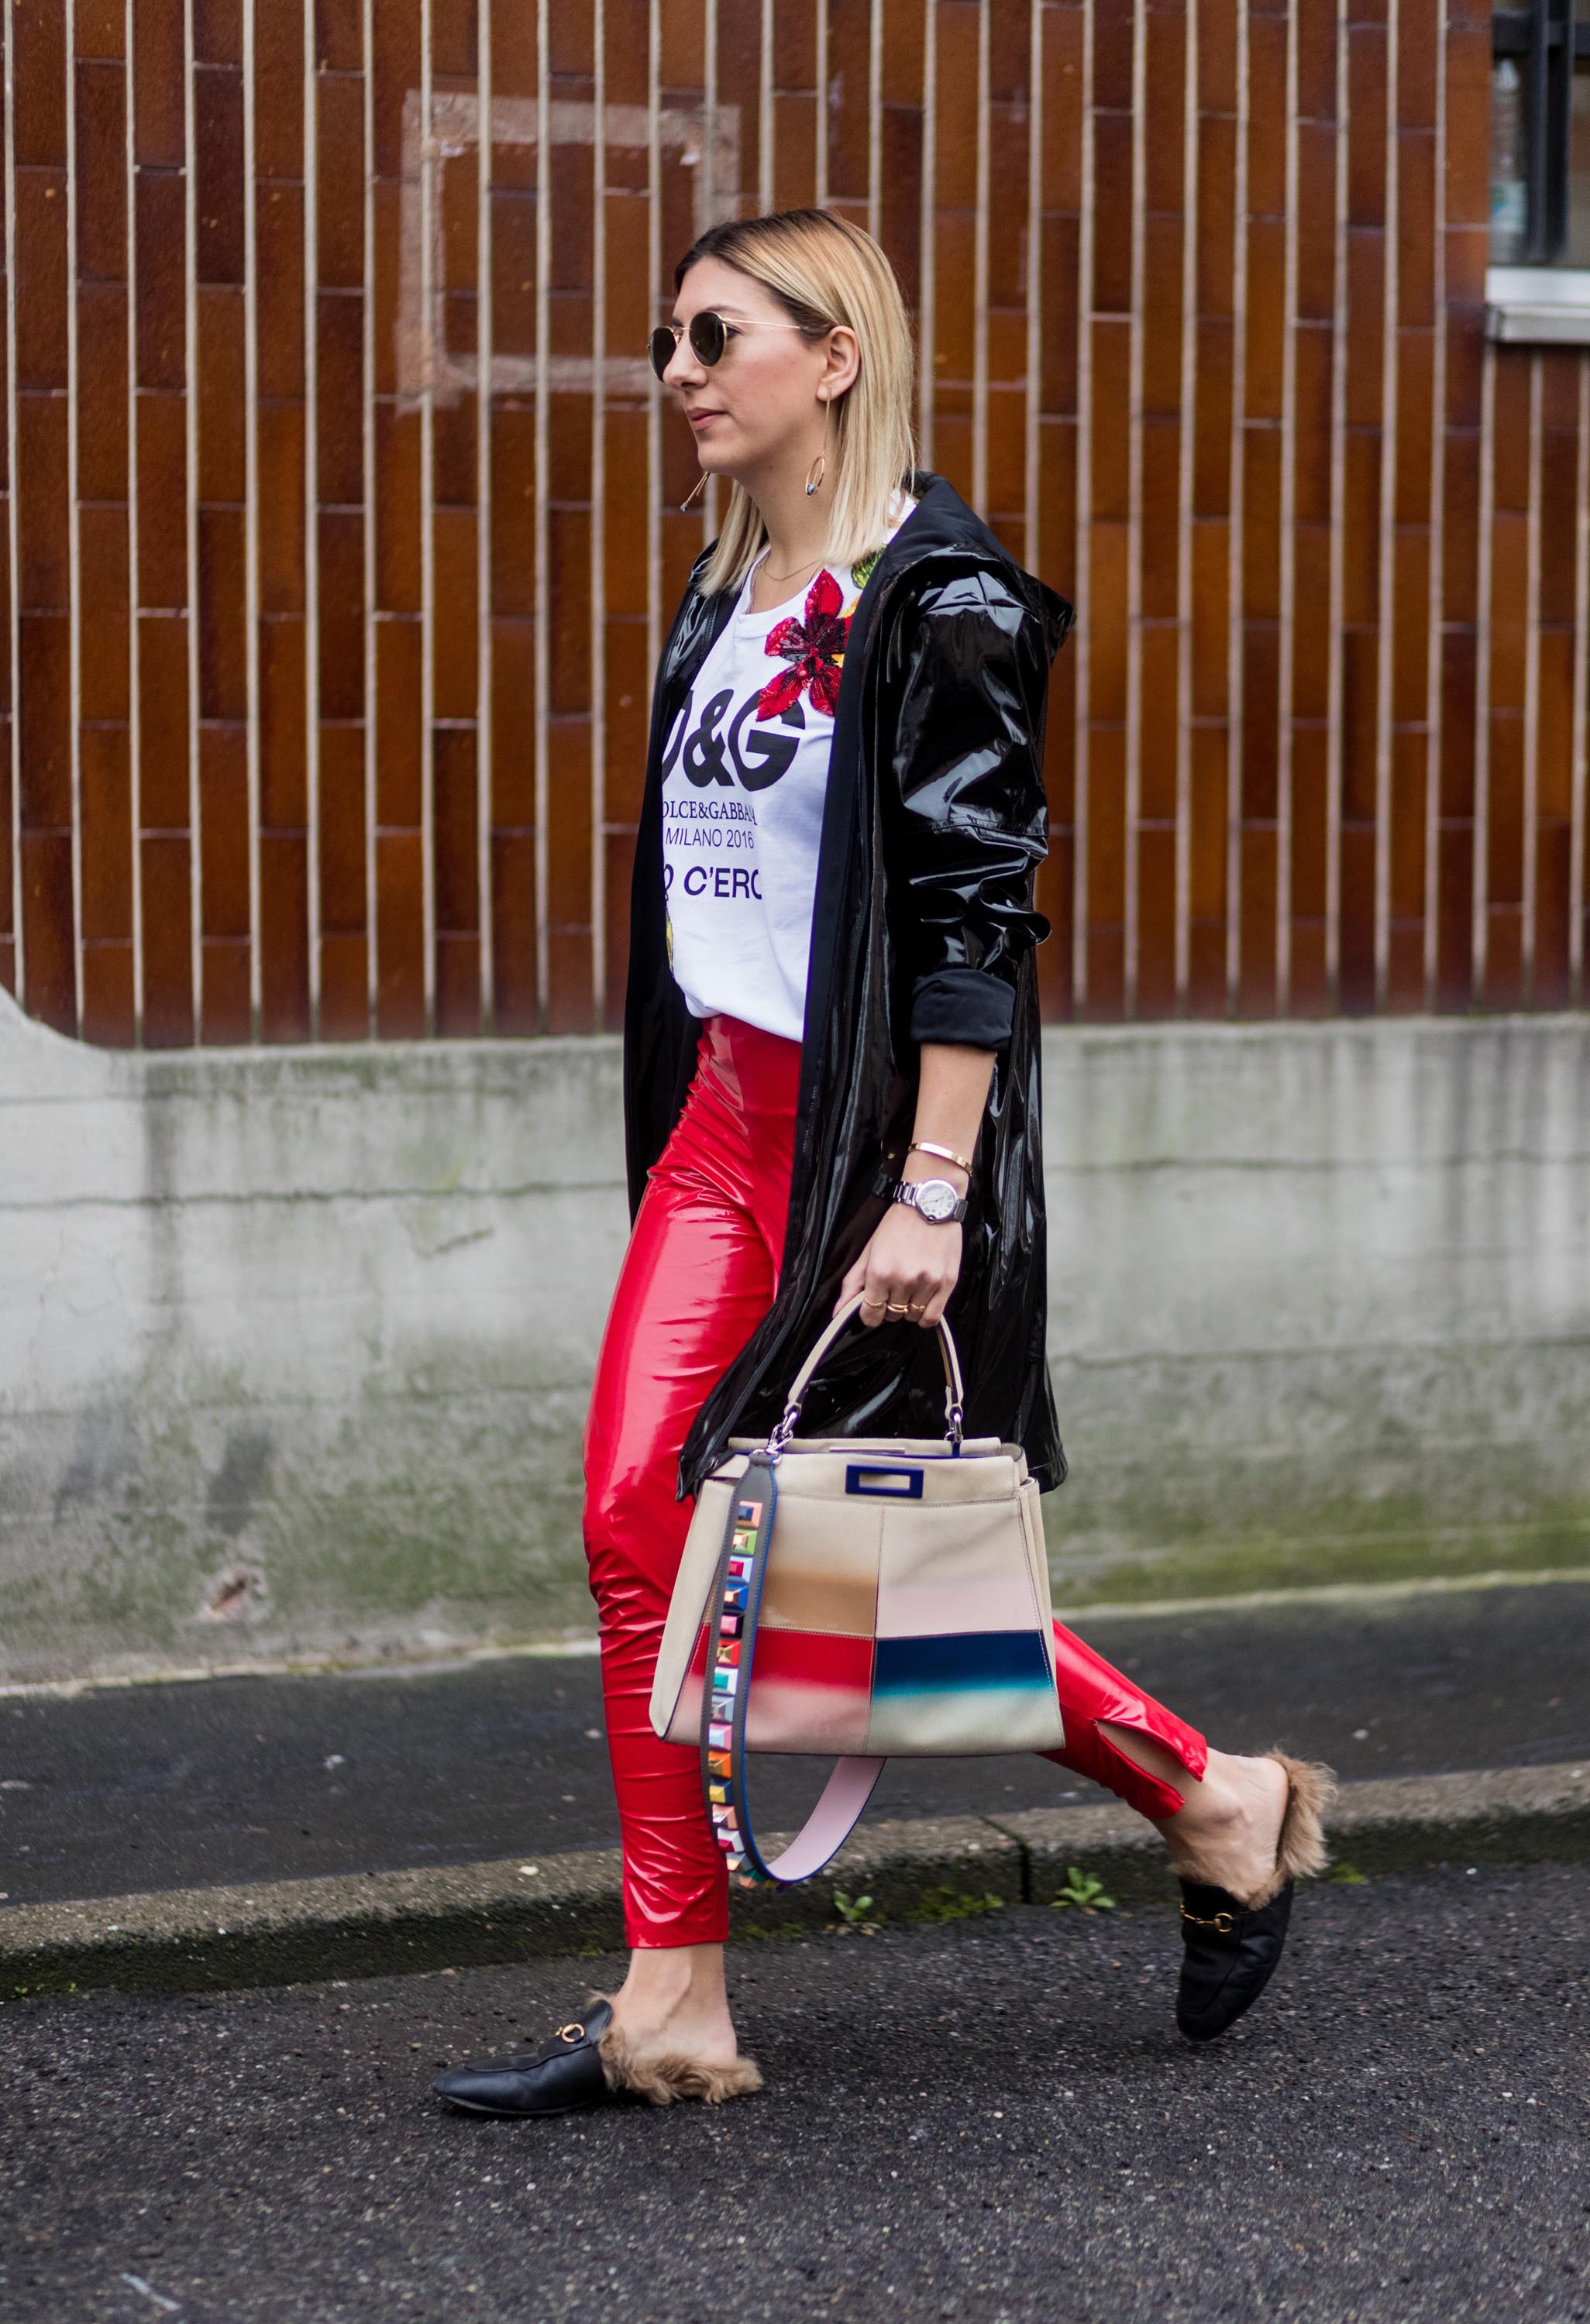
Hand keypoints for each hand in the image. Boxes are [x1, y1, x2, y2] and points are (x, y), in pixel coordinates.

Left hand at [835, 1201, 961, 1329]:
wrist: (929, 1203)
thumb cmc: (897, 1224)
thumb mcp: (868, 1251)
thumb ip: (852, 1283)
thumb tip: (837, 1313)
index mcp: (880, 1272)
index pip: (871, 1315)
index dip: (870, 1313)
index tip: (874, 1306)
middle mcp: (903, 1280)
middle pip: (892, 1316)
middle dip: (890, 1306)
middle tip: (894, 1287)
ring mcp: (927, 1283)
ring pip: (912, 1317)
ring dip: (909, 1308)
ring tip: (911, 1288)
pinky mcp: (946, 1283)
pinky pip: (933, 1317)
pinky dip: (926, 1315)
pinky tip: (923, 1300)